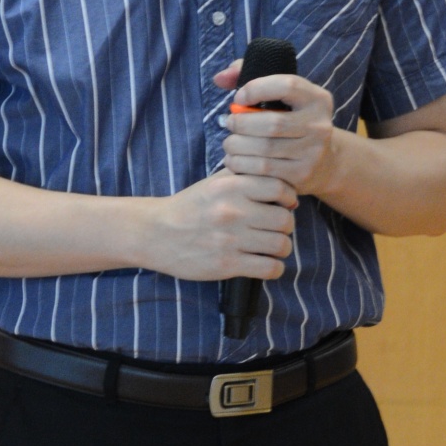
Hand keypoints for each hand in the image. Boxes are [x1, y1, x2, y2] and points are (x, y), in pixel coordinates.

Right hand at [137, 165, 298, 282]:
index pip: (279, 188)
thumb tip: (283, 186)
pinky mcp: (227, 265)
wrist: (155, 234)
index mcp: (230, 187)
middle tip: (277, 229)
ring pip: (281, 245)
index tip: (286, 204)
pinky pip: (270, 268)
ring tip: (272, 247)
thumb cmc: (189, 207)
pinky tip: (265, 263)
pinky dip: (274, 268)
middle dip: (286, 226)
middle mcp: (232, 211)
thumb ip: (244, 177)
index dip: (289, 198)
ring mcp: (230, 239)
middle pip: (285, 220)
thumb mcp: (213, 183)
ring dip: (282, 248)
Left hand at [213, 64, 344, 197]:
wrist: (323, 162)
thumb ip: (248, 75)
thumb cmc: (291, 120)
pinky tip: (234, 159)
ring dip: (236, 145)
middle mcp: (319, 126)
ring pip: (265, 149)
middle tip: (228, 123)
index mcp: (317, 99)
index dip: (257, 88)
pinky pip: (263, 170)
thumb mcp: (282, 95)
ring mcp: (312, 153)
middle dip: (241, 123)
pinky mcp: (301, 175)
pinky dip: (241, 164)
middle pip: (272, 123)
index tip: (238, 98)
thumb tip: (219, 78)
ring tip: (229, 143)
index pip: (287, 86)